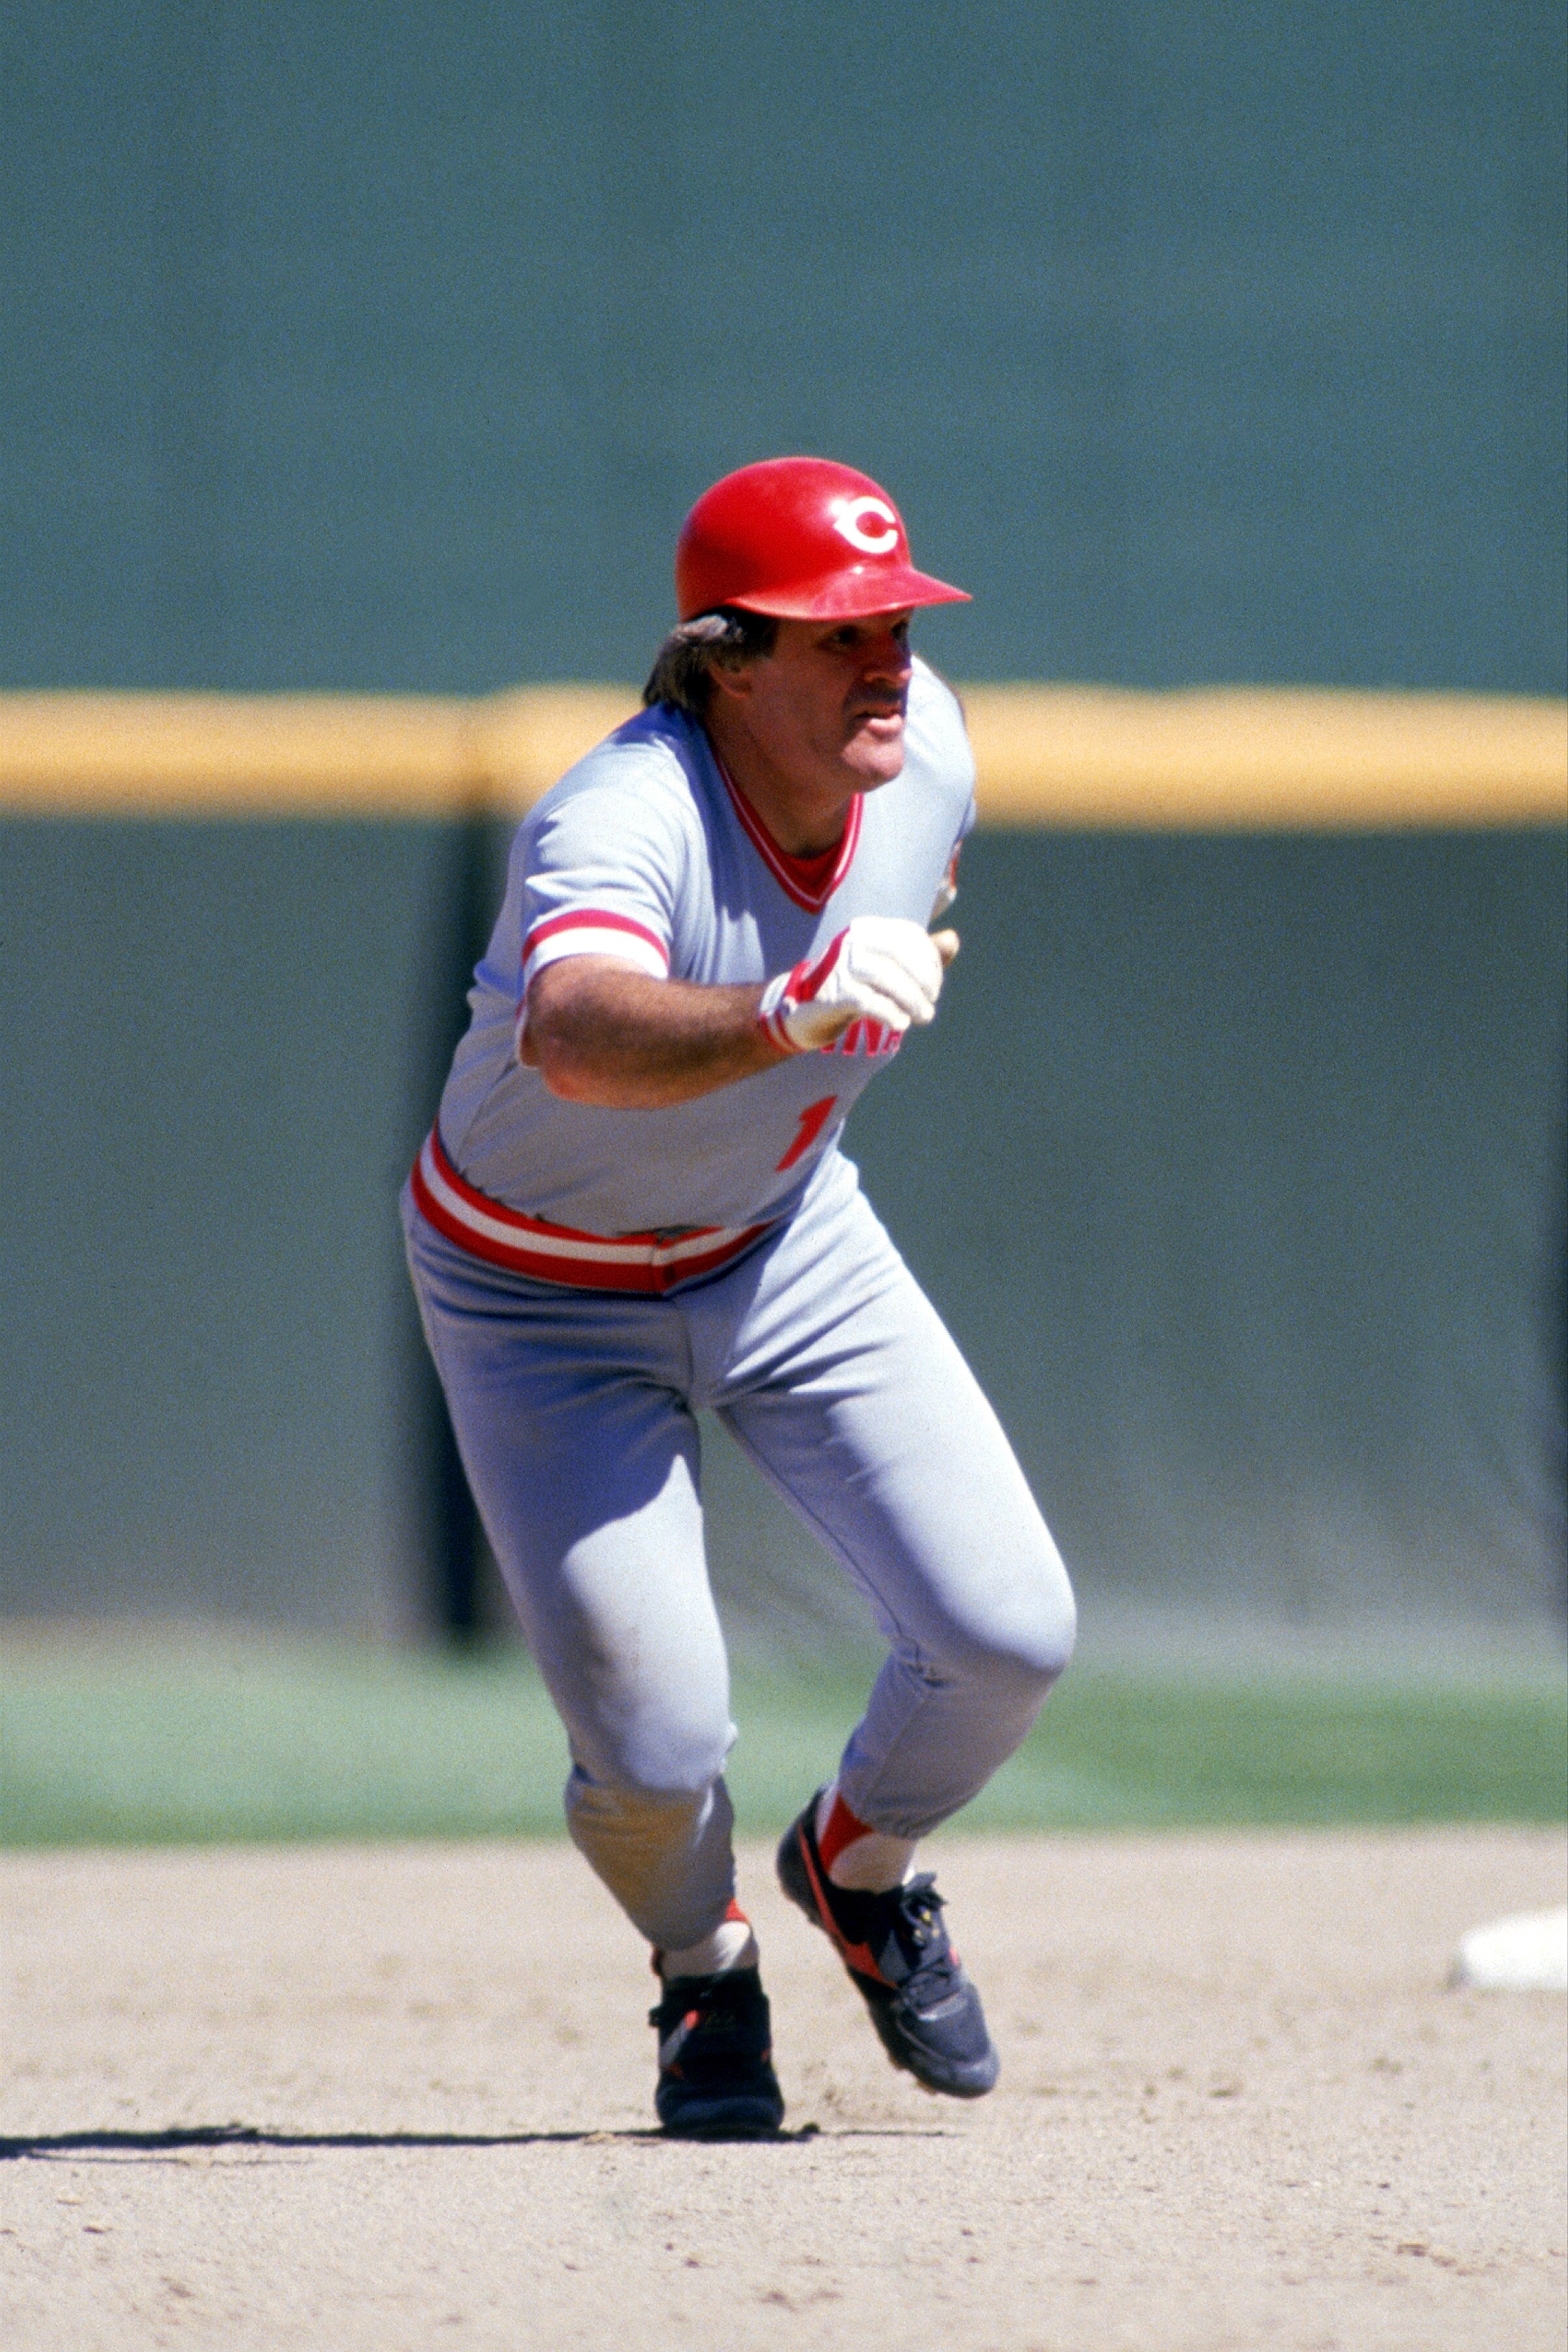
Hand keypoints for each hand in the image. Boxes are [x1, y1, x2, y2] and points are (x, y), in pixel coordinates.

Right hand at [759, 918, 959, 1052]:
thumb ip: (922, 955)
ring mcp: (840, 965)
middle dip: (924, 981)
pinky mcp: (832, 992)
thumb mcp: (890, 969)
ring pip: (886, 977)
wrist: (808, 1009)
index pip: (911, 937)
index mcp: (870, 928)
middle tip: (930, 1005)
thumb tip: (953, 940)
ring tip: (924, 1017)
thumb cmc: (856, 986)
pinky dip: (889, 1012)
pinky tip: (901, 1023)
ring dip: (911, 1000)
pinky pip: (867, 1001)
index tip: (934, 988)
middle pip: (900, 955)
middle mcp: (853, 940)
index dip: (931, 962)